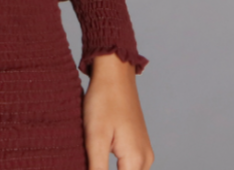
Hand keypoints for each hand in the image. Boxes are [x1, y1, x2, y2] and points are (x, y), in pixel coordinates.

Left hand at [84, 53, 153, 169]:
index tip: (90, 167)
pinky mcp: (138, 146)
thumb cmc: (104, 101)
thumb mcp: (95, 138)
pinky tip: (97, 164)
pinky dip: (113, 169)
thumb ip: (97, 169)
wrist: (115, 74)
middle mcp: (145, 159)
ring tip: (90, 162)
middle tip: (88, 163)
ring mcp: (143, 152)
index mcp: (136, 160)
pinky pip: (128, 167)